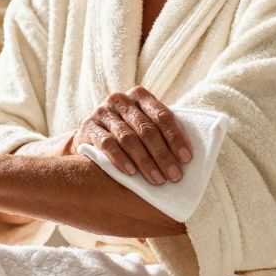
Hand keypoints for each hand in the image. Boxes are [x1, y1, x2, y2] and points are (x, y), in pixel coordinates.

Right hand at [70, 85, 191, 184]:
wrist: (90, 135)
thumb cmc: (126, 132)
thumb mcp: (143, 125)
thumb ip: (161, 132)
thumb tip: (187, 157)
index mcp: (140, 95)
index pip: (162, 116)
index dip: (176, 137)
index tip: (186, 159)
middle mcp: (120, 100)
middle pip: (146, 129)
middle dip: (162, 154)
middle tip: (174, 175)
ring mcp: (103, 112)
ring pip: (128, 138)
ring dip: (145, 161)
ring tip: (157, 179)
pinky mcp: (88, 126)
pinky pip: (107, 144)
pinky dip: (121, 159)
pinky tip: (132, 173)